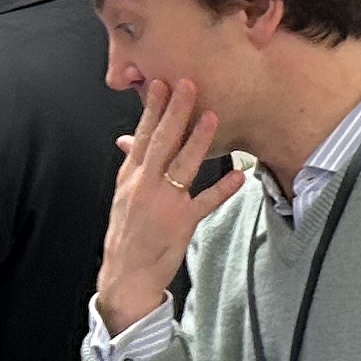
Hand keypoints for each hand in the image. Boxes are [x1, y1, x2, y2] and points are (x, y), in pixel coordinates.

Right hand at [99, 78, 246, 332]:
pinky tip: (238, 173)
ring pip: (183, 166)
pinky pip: (205, 201)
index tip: (160, 84)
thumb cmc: (127, 234)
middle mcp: (144, 186)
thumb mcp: (122, 197)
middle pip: (162, 143)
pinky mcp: (181, 223)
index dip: (152, 110)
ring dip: (199, 140)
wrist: (125, 276)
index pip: (142, 137)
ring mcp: (163, 204)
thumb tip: (128, 140)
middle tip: (188, 84)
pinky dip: (222, 188)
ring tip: (213, 116)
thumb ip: (132, 167)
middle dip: (175, 112)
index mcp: (130, 177)